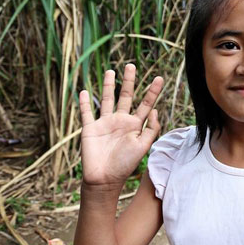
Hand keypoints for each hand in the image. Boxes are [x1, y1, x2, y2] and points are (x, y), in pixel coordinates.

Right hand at [78, 63, 163, 187]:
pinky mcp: (90, 128)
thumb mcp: (143, 147)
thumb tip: (154, 110)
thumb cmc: (125, 165)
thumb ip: (151, 129)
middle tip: (131, 65)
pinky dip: (84, 103)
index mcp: (135, 125)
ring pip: (107, 99)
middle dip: (129, 81)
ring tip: (111, 71)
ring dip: (108, 86)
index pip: (146, 104)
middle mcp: (120, 121)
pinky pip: (87, 113)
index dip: (153, 91)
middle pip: (126, 96)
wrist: (104, 179)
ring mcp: (105, 123)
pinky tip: (84, 91)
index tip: (160, 78)